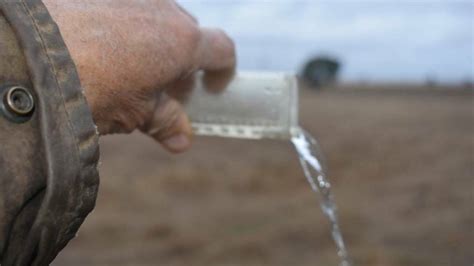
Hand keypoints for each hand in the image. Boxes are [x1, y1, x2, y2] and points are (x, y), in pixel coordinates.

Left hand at [43, 0, 235, 152]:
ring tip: (129, 71)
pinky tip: (101, 51)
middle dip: (183, 61)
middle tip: (164, 89)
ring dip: (155, 43)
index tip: (212, 87)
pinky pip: (127, 9)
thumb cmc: (89, 89)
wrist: (27, 58)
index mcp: (181, 42)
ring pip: (157, 18)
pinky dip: (124, 29)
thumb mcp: (134, 114)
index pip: (222, 49)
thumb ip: (165, 122)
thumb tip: (181, 139)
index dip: (222, 70)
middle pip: (189, 34)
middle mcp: (163, 9)